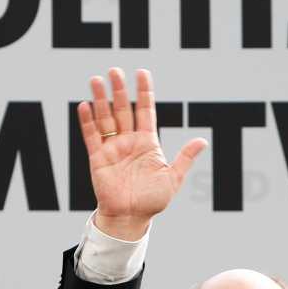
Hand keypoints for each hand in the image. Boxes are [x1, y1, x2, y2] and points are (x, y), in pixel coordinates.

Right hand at [77, 68, 206, 240]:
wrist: (131, 218)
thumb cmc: (153, 200)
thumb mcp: (173, 177)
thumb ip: (185, 157)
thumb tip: (202, 140)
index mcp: (148, 143)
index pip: (146, 111)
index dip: (144, 92)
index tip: (142, 72)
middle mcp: (129, 142)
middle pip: (123, 109)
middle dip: (120, 90)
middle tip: (114, 70)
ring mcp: (113, 149)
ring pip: (106, 118)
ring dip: (101, 99)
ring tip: (96, 80)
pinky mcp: (98, 159)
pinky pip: (92, 137)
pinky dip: (88, 121)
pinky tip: (85, 105)